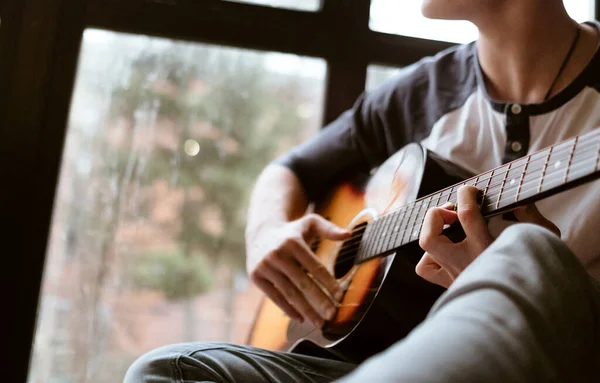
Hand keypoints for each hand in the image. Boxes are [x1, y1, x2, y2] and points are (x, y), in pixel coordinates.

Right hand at [246, 214, 350, 326]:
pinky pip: (275, 297)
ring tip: (319, 322)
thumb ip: (329, 229)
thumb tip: (348, 234)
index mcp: (293, 242)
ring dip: (306, 310)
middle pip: (303, 283)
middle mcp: (277, 254)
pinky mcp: (256, 276)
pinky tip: (301, 318)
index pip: (315, 267)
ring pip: (290, 293)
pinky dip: (288, 309)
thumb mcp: (310, 223)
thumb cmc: (292, 231)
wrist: (261, 232)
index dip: (328, 283)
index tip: (339, 297)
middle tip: (332, 315)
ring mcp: (265, 266)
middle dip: (320, 301)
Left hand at [416, 185, 559, 287]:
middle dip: (436, 216)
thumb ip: (530, 217)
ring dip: (431, 231)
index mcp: (488, 250)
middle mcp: (466, 264)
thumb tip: (518, 201)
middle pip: (430, 238)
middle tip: (453, 212)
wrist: (528, 307)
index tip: (470, 190)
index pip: (466, 216)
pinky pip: (426, 268)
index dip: (464, 196)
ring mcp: (454, 275)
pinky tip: (445, 250)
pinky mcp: (450, 284)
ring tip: (448, 228)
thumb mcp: (542, 239)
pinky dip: (429, 254)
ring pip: (426, 251)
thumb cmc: (538, 270)